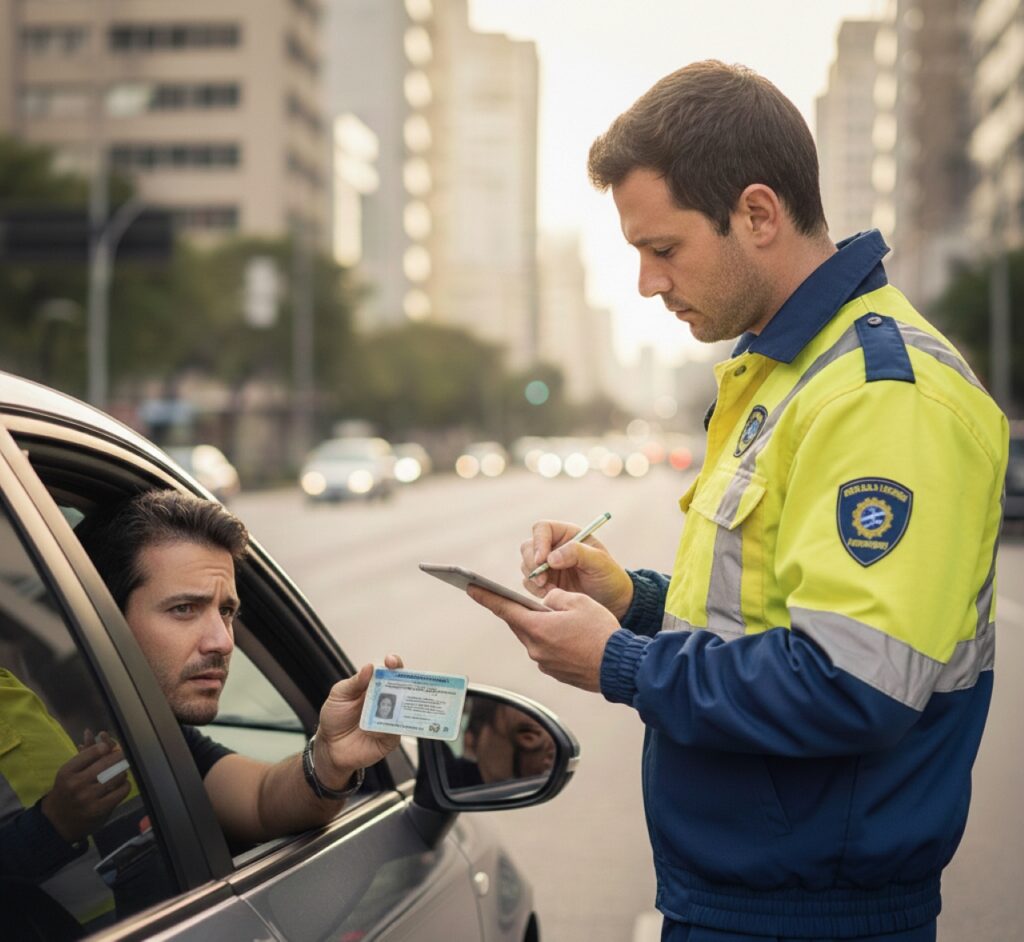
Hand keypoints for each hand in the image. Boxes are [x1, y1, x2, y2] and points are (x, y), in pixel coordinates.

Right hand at [41, 731, 129, 843]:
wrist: (57, 821)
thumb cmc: (66, 791)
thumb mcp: (69, 772)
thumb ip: (85, 754)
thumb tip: (97, 734)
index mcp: (67, 772)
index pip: (92, 752)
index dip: (104, 747)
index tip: (108, 747)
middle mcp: (76, 784)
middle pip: (106, 763)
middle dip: (118, 757)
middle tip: (122, 756)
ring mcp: (88, 798)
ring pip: (116, 776)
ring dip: (122, 771)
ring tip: (121, 770)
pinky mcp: (99, 809)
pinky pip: (121, 791)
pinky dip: (125, 785)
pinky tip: (122, 784)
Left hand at [313, 654, 403, 789]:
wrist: (329, 747)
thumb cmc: (335, 718)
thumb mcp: (339, 695)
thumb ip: (354, 682)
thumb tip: (370, 666)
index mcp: (375, 686)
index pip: (389, 671)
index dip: (394, 664)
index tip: (391, 661)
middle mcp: (386, 700)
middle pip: (404, 686)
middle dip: (406, 679)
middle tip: (401, 677)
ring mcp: (390, 719)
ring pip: (405, 708)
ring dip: (402, 702)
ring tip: (395, 699)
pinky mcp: (391, 737)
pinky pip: (396, 730)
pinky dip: (389, 727)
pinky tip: (378, 727)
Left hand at [468, 585, 618, 690]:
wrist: (619, 667)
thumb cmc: (601, 633)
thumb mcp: (579, 602)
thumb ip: (555, 598)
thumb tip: (546, 602)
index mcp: (537, 628)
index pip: (504, 609)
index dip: (486, 597)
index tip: (470, 588)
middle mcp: (535, 648)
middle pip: (519, 624)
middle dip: (519, 611)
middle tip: (519, 599)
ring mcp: (544, 663)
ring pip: (534, 637)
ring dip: (540, 626)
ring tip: (560, 619)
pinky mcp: (555, 672)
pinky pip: (546, 651)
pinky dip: (552, 640)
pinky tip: (569, 636)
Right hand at [521, 520, 632, 618]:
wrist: (612, 603)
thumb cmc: (609, 577)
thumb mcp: (599, 563)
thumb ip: (577, 553)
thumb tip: (551, 558)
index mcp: (567, 535)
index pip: (542, 529)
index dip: (538, 542)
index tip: (542, 560)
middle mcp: (554, 547)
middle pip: (528, 547)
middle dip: (532, 563)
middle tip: (542, 580)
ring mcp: (547, 565)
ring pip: (525, 565)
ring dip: (534, 578)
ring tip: (551, 590)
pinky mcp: (544, 582)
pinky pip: (528, 583)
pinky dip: (535, 590)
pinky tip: (551, 595)